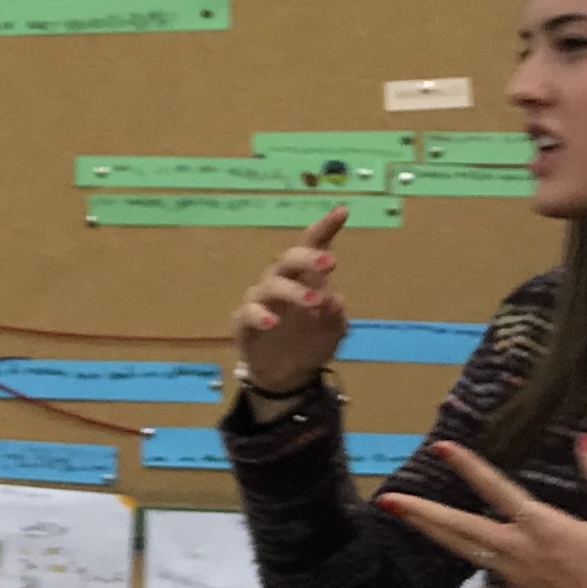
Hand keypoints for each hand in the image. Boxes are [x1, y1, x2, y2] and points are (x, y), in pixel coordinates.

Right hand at [231, 209, 352, 399]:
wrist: (285, 376)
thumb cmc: (310, 344)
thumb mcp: (332, 334)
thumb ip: (336, 318)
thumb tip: (336, 300)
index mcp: (306, 277)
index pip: (313, 246)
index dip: (325, 228)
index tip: (342, 211)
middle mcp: (281, 282)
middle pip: (289, 259)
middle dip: (308, 257)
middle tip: (331, 263)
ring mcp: (261, 301)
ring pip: (271, 284)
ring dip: (294, 290)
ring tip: (314, 301)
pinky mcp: (244, 322)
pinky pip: (248, 313)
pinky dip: (260, 315)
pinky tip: (273, 323)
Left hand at [378, 434, 586, 587]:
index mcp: (545, 530)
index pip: (498, 491)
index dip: (468, 467)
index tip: (442, 448)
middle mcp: (520, 552)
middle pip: (459, 529)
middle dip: (422, 513)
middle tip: (387, 499)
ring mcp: (515, 574)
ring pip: (462, 549)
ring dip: (431, 530)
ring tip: (402, 514)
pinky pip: (479, 562)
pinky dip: (456, 547)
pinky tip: (447, 537)